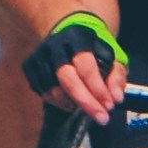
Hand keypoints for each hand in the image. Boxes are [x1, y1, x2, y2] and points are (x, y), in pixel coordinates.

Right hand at [22, 12, 125, 130]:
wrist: (67, 30)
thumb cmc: (93, 47)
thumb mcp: (113, 54)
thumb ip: (117, 75)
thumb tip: (116, 98)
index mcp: (77, 37)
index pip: (86, 66)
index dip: (98, 88)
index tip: (110, 105)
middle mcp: (54, 45)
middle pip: (67, 79)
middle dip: (86, 101)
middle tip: (102, 117)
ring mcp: (39, 56)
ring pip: (53, 90)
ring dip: (73, 104)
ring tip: (89, 107)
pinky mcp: (29, 67)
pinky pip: (43, 92)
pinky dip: (59, 102)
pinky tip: (72, 102)